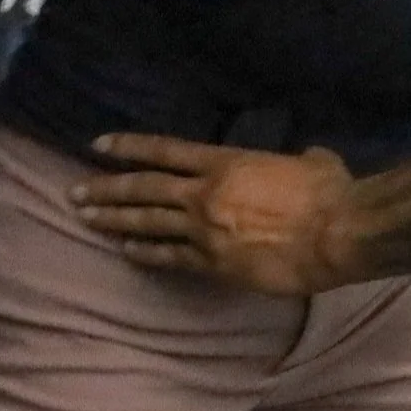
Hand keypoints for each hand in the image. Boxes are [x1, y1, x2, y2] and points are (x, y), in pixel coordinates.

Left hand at [74, 134, 368, 295]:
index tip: (98, 145)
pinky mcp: (214, 265)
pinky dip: (145, 253)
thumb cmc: (328, 192)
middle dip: (106, 188)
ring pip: (148, 224)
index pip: (166, 151)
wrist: (336, 234)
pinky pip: (170, 258)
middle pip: (144, 189)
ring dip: (114, 221)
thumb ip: (297, 160)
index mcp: (227, 163)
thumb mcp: (312, 161)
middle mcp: (205, 194)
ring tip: (86, 218)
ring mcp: (205, 231)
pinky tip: (126, 251)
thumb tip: (308, 161)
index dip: (129, 146)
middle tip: (75, 192)